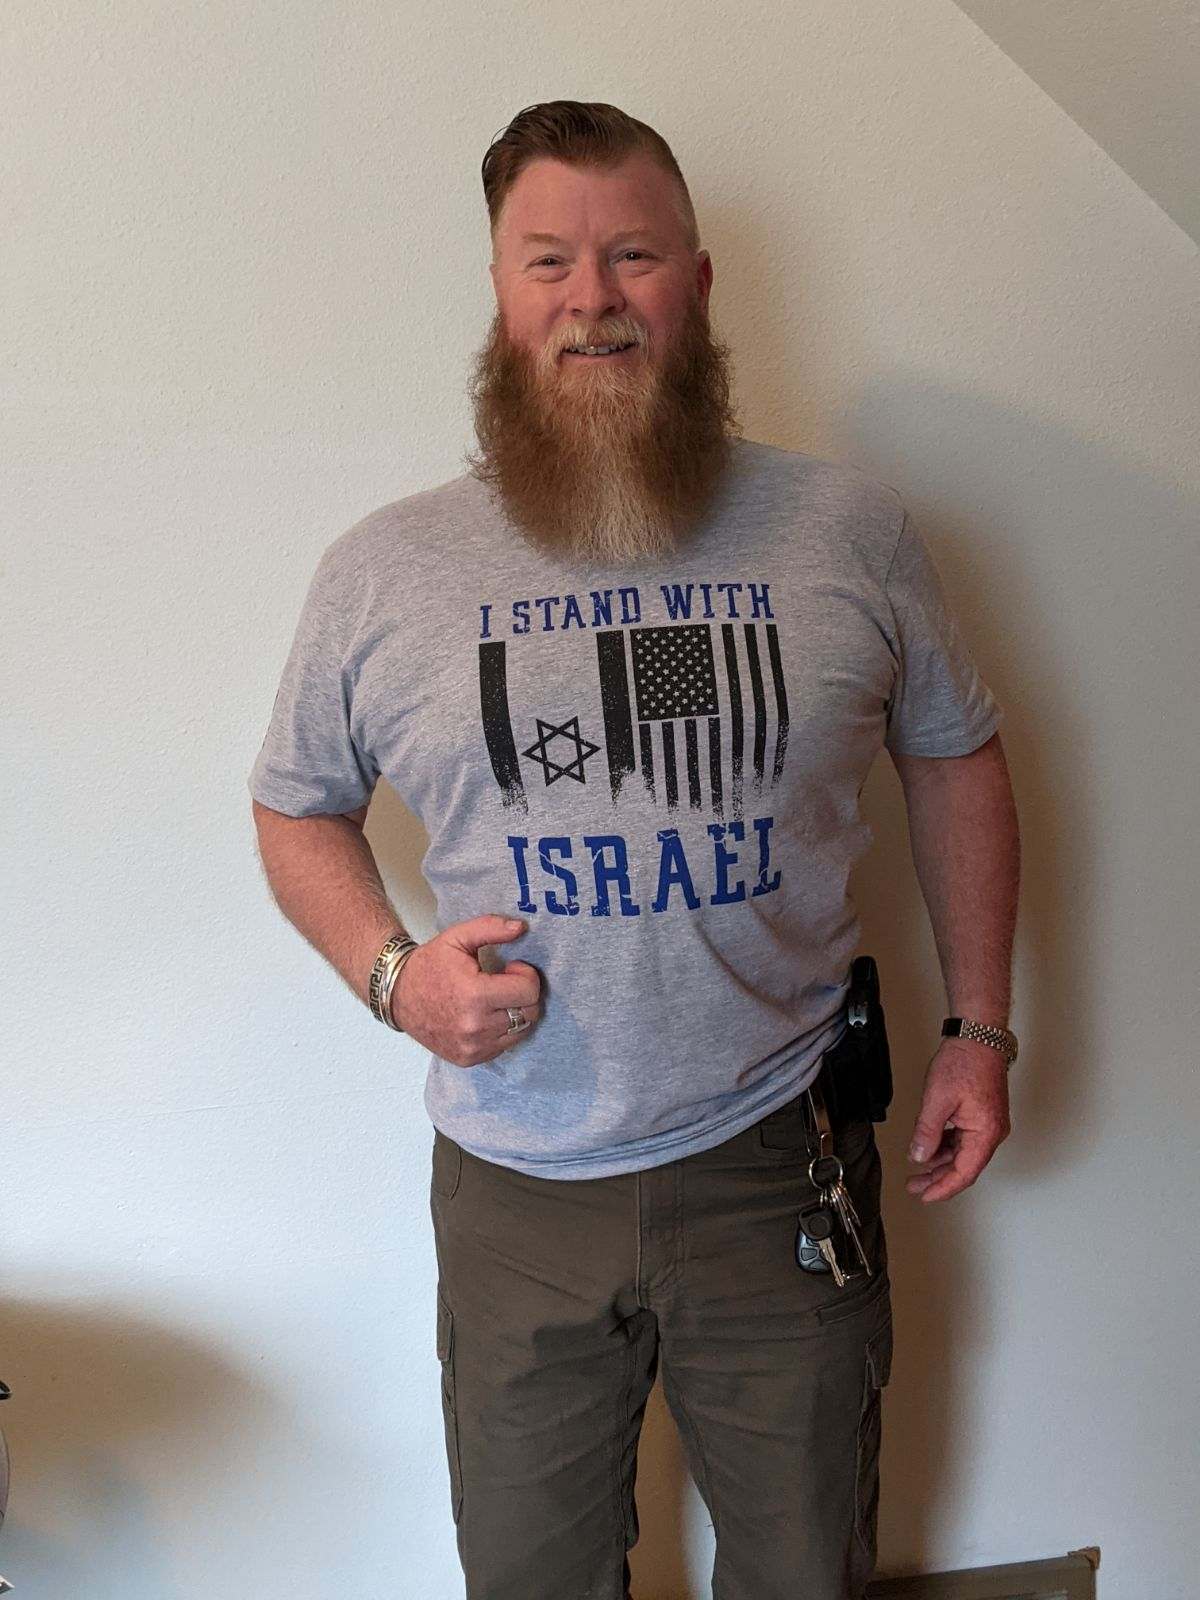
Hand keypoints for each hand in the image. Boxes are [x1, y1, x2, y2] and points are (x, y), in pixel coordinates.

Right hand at [390, 914, 542, 1065]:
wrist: (397, 995)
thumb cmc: (429, 965)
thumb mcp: (457, 937)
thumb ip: (491, 928)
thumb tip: (521, 927)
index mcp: (475, 995)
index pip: (529, 991)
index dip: (526, 975)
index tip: (510, 968)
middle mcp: (475, 1026)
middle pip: (530, 1013)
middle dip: (523, 994)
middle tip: (503, 982)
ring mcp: (472, 1047)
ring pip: (521, 1032)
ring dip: (515, 1013)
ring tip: (494, 999)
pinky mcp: (468, 1058)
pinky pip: (504, 1046)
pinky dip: (501, 1030)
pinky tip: (485, 1015)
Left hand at [905, 1039, 1010, 1202]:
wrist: (978, 1037)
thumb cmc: (965, 1063)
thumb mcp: (937, 1100)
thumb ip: (927, 1132)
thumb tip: (918, 1156)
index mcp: (986, 1133)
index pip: (964, 1173)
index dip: (943, 1188)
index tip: (925, 1196)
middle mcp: (992, 1133)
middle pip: (964, 1167)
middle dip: (938, 1179)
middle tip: (915, 1186)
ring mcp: (988, 1124)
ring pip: (963, 1154)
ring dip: (941, 1163)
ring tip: (918, 1171)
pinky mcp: (982, 1116)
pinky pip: (964, 1140)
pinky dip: (946, 1147)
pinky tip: (930, 1149)